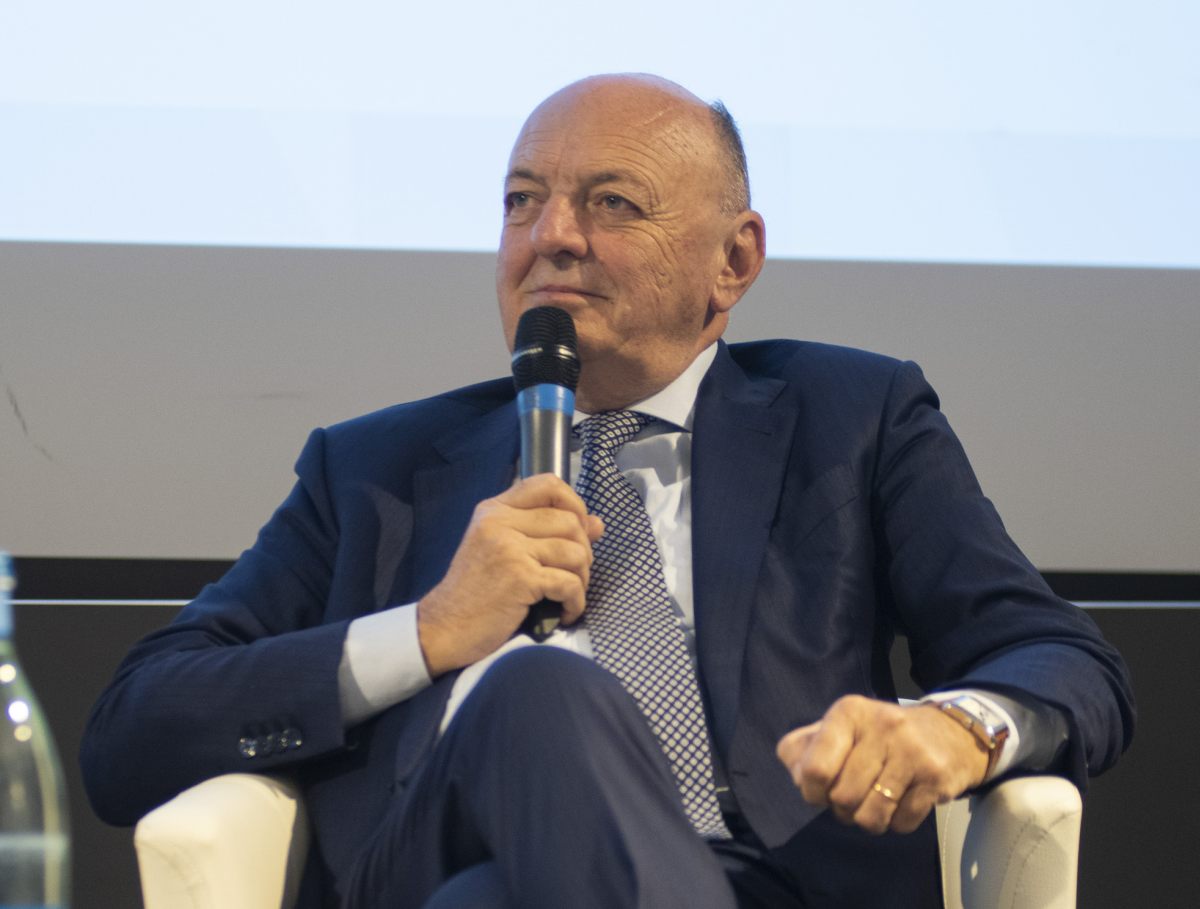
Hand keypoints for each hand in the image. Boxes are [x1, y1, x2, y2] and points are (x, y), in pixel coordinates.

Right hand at [416, 474, 603, 675]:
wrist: (444, 628)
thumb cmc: (476, 591)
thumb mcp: (505, 550)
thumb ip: (548, 532)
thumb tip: (597, 524)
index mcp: (495, 510)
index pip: (548, 484)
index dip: (575, 504)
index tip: (578, 530)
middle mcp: (500, 522)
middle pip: (570, 521)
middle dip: (584, 552)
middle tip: (572, 576)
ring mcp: (509, 549)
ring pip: (575, 552)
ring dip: (581, 579)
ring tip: (567, 596)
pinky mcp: (519, 578)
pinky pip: (570, 583)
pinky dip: (576, 603)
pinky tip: (564, 613)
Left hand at [775, 695, 988, 834]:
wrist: (951, 733)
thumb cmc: (881, 736)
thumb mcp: (841, 728)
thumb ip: (805, 748)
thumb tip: (798, 777)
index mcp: (849, 712)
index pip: (815, 769)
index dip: (812, 791)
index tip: (822, 790)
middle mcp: (881, 726)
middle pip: (842, 798)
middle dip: (842, 809)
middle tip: (854, 797)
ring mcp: (911, 751)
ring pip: (870, 816)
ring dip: (869, 820)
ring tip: (876, 802)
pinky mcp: (935, 777)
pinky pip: (901, 824)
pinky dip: (897, 823)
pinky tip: (902, 802)